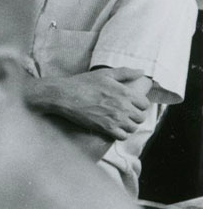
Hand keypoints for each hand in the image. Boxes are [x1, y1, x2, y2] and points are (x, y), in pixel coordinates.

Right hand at [32, 67, 153, 140]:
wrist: (64, 95)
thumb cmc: (83, 83)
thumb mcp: (105, 74)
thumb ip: (125, 72)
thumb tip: (141, 72)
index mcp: (125, 92)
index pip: (145, 104)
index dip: (139, 105)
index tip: (132, 105)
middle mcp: (123, 106)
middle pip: (141, 117)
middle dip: (135, 116)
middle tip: (125, 114)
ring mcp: (115, 118)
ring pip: (133, 128)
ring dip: (128, 126)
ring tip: (120, 122)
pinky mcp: (106, 128)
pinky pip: (123, 136)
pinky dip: (120, 134)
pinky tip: (114, 129)